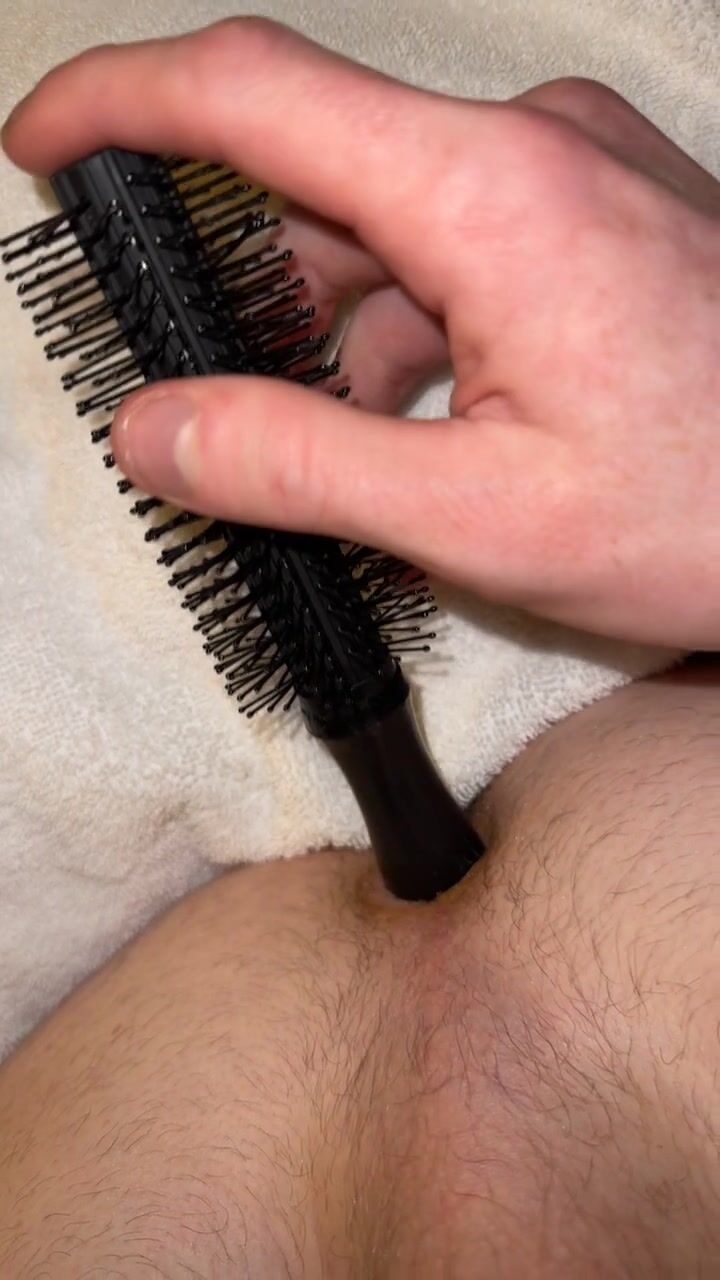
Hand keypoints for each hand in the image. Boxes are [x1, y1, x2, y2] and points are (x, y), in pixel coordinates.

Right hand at [4, 19, 718, 647]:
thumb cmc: (719, 511)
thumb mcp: (484, 518)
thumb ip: (302, 468)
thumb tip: (156, 429)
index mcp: (489, 196)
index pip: (252, 93)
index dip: (121, 106)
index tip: (39, 149)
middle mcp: (531, 151)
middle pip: (318, 180)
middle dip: (245, 291)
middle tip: (211, 401)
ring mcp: (572, 177)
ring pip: (389, 229)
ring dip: (338, 334)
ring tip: (351, 458)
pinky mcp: (598, 218)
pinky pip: (458, 248)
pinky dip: (410, 332)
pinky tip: (426, 428)